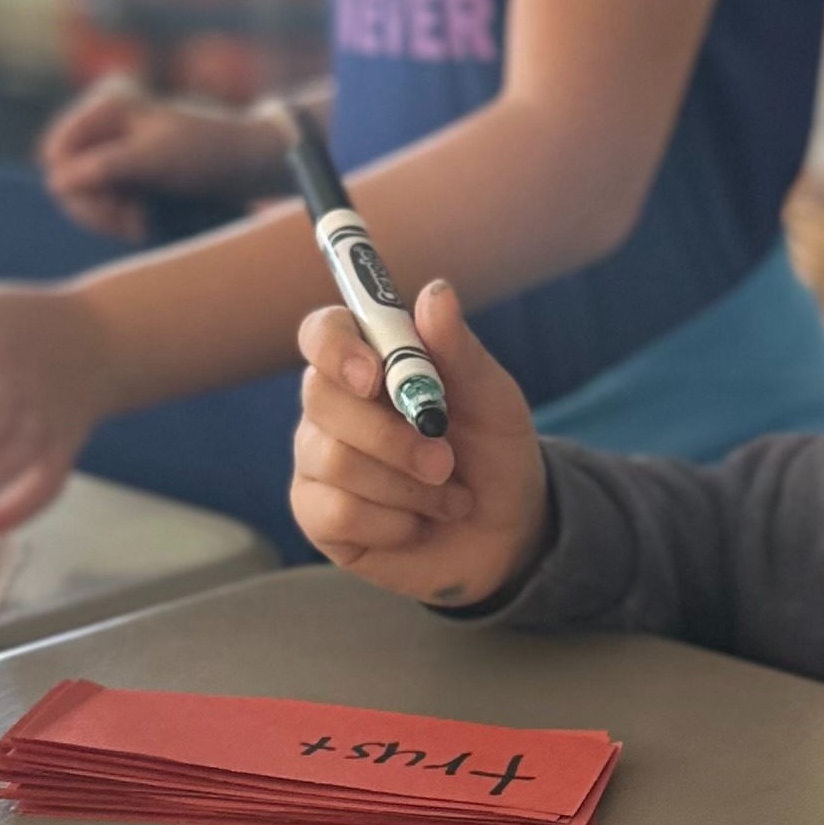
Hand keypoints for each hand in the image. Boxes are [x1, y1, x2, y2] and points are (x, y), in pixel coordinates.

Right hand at [38, 77, 295, 240]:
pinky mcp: (126, 174)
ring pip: (85, 196)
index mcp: (106, 107)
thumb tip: (55, 184)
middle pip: (67, 178)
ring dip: (110, 217)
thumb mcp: (153, 159)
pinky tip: (144, 222)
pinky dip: (121, 218)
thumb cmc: (206, 152)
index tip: (111, 207)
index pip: (58, 154)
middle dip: (95, 206)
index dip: (75, 186)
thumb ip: (103, 168)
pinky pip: (104, 203)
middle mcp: (104, 125)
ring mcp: (113, 151)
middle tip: (131, 223)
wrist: (248, 164)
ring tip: (142, 223)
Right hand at [292, 282, 549, 606]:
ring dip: (406, 486)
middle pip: (321, 397)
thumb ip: (461, 351)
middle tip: (444, 461)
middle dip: (391, 436)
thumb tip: (436, 293)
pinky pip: (337, 513)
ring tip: (448, 496)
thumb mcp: (494, 402)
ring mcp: (318, 460)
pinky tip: (417, 523)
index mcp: (370, 363)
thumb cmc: (495, 454)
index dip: (338, 349)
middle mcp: (333, 406)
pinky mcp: (317, 515)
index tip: (374, 376)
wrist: (506, 532)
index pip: (323, 333)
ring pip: (334, 460)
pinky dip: (393, 523)